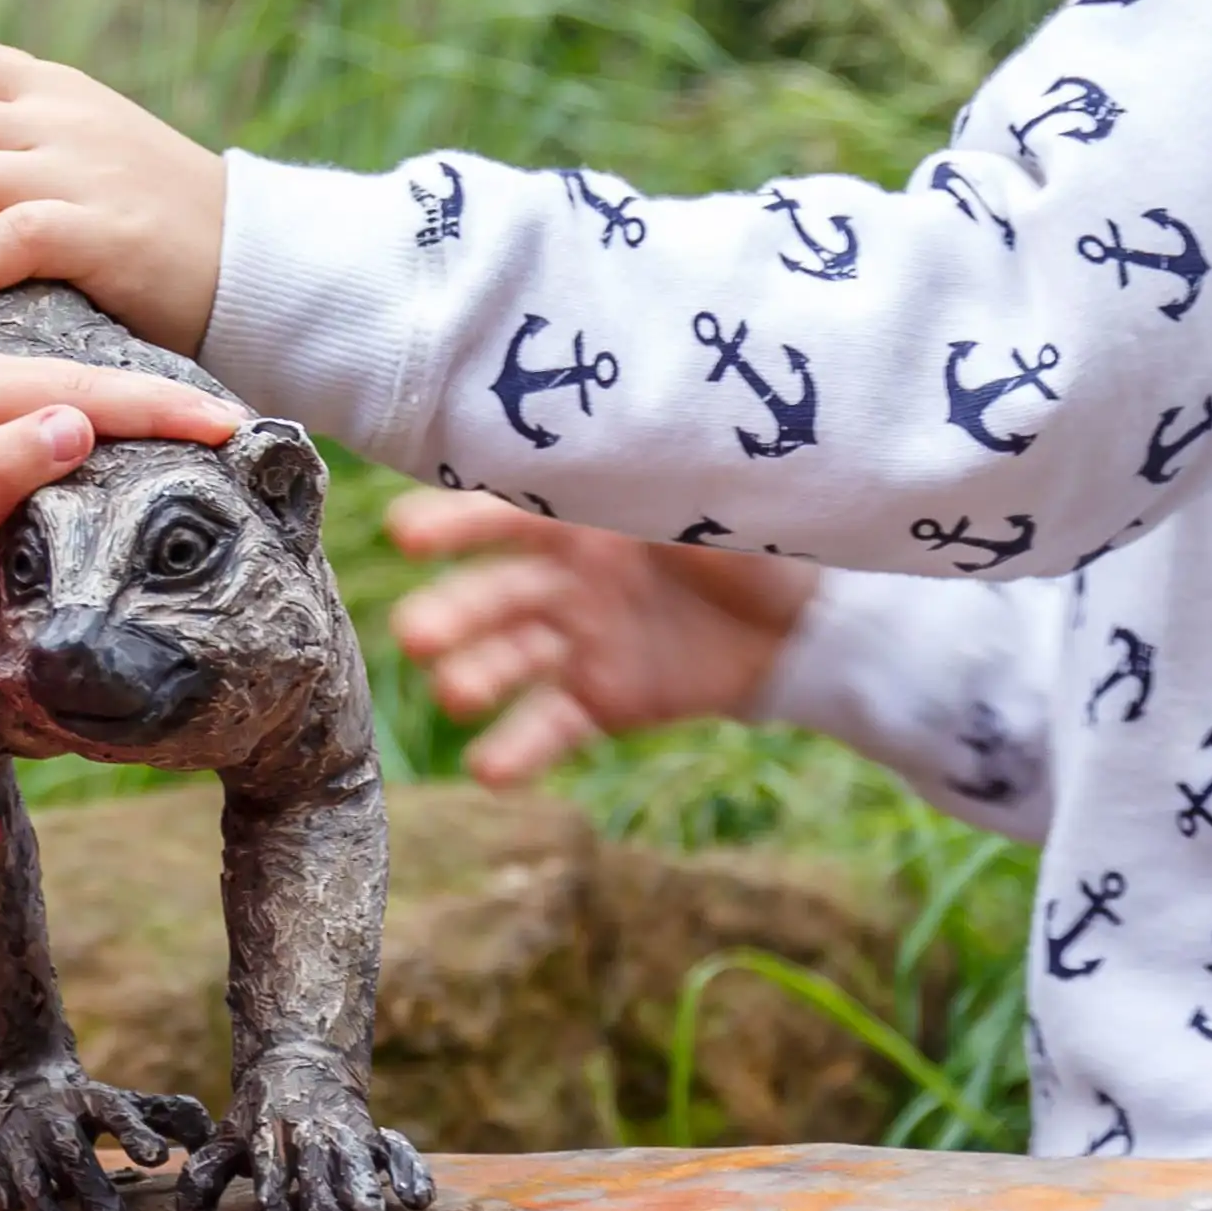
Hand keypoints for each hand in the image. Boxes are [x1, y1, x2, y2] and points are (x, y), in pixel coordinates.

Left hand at [0, 350, 241, 761]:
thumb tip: (77, 423)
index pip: (78, 391)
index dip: (158, 408)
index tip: (228, 428)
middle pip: (86, 380)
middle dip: (166, 401)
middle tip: (245, 425)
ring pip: (76, 392)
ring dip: (143, 409)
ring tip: (215, 427)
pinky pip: (57, 409)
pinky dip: (110, 423)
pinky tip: (149, 437)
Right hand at [386, 488, 814, 783]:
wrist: (807, 624)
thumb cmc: (758, 538)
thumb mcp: (714, 496)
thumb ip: (659, 482)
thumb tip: (619, 441)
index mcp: (581, 517)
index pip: (504, 515)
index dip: (452, 524)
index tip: (405, 535)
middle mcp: (564, 579)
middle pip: (493, 596)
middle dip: (451, 613)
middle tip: (415, 635)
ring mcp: (577, 641)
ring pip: (510, 659)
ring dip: (474, 676)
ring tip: (453, 694)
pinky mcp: (601, 698)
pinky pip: (551, 723)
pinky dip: (518, 747)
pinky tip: (487, 769)